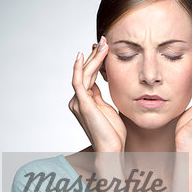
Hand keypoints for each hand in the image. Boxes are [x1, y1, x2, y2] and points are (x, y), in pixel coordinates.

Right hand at [68, 36, 126, 152]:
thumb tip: (99, 86)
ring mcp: (79, 102)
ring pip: (84, 74)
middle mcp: (78, 101)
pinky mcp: (83, 104)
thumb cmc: (113, 135)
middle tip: (103, 40)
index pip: (89, 77)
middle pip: (85, 73)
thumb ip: (101, 98)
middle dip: (94, 56)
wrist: (112, 150)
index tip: (104, 49)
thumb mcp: (108, 111)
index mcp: (85, 102)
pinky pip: (79, 82)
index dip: (95, 62)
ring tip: (102, 44)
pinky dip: (80, 67)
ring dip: (93, 58)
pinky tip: (84, 55)